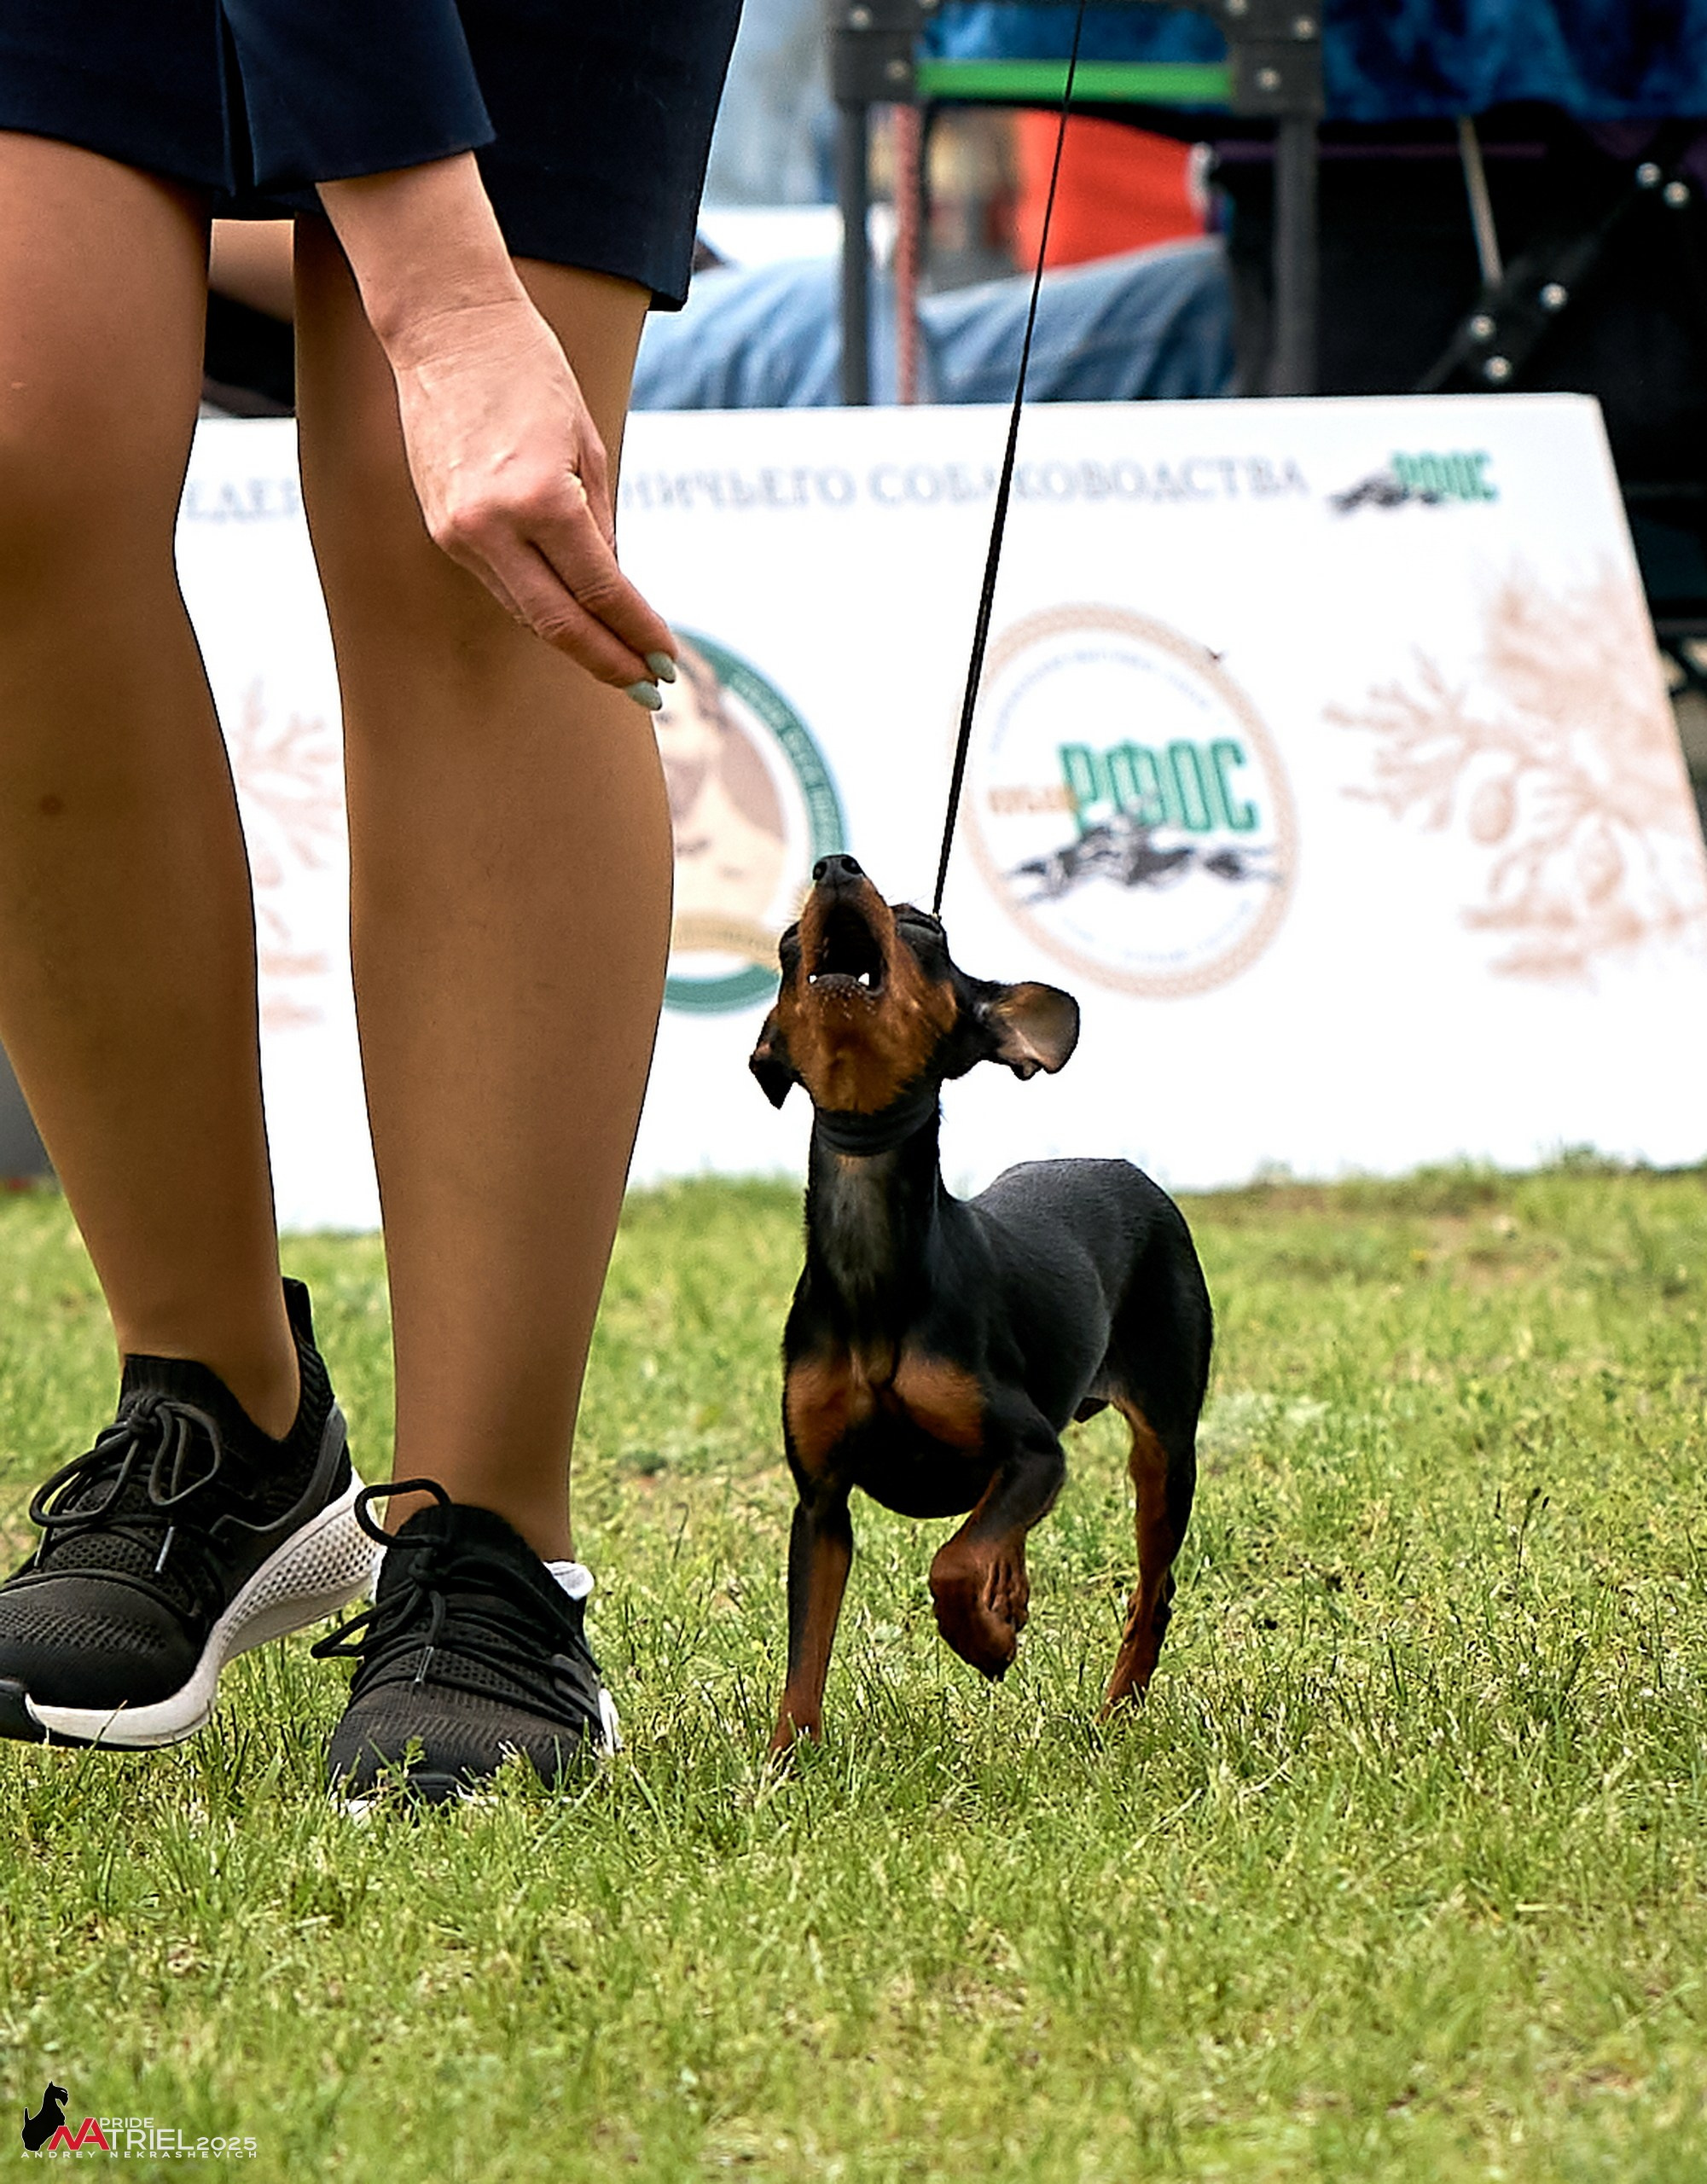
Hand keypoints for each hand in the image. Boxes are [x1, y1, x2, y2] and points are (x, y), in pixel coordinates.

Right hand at [316, 156, 675, 704]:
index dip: (638, 632)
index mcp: (540, 498)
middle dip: (609, 660)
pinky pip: (503, 584)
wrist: (448, 327)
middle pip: (559, 623)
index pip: (602, 591)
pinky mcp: (443, 528)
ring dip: (576, 641)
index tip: (667, 659)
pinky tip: (573, 620)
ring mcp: (460, 532)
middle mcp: (492, 525)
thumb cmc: (530, 372)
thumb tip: (613, 591)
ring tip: (621, 662)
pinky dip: (541, 606)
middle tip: (650, 685)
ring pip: (527, 610)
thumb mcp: (588, 446)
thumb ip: (599, 524)